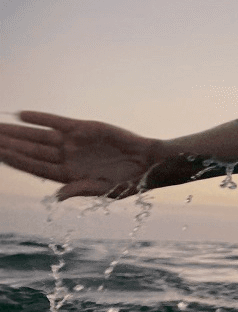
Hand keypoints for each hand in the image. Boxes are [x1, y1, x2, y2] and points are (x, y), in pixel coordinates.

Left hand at [0, 111, 155, 199]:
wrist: (149, 162)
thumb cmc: (130, 182)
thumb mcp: (105, 191)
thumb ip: (80, 190)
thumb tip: (57, 197)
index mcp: (68, 176)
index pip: (35, 167)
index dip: (16, 161)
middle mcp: (66, 158)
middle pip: (31, 150)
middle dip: (9, 144)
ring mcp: (73, 142)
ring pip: (38, 135)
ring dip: (17, 131)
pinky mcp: (83, 128)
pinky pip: (56, 121)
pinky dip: (40, 118)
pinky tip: (21, 115)